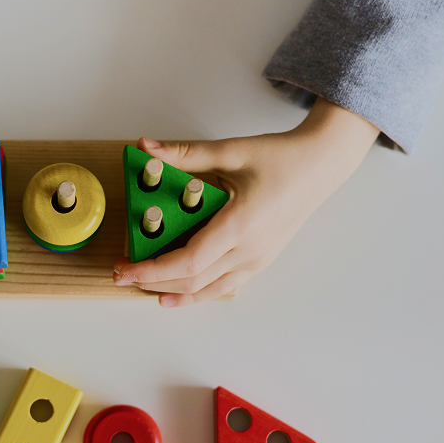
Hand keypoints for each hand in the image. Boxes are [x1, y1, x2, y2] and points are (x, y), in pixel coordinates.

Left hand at [113, 98, 379, 306]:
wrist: (322, 164)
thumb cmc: (282, 157)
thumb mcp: (231, 151)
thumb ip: (185, 153)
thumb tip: (145, 147)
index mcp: (241, 225)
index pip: (187, 262)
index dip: (151, 270)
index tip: (124, 269)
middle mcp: (250, 250)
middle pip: (191, 281)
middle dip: (151, 280)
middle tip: (121, 273)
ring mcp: (258, 260)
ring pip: (207, 289)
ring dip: (171, 290)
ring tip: (141, 284)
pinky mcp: (261, 261)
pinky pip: (223, 286)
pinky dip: (196, 293)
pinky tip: (174, 295)